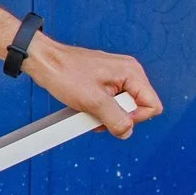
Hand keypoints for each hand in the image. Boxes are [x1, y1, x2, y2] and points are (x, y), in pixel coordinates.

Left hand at [24, 35, 162, 136]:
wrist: (44, 62)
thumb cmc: (64, 74)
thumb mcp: (93, 102)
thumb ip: (116, 119)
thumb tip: (127, 132)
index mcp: (132, 73)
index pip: (152, 106)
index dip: (134, 118)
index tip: (112, 117)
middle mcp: (128, 73)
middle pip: (137, 108)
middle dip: (117, 117)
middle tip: (96, 112)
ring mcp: (117, 77)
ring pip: (123, 107)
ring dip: (106, 115)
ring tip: (88, 109)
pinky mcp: (105, 82)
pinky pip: (111, 103)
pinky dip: (100, 109)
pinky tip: (86, 107)